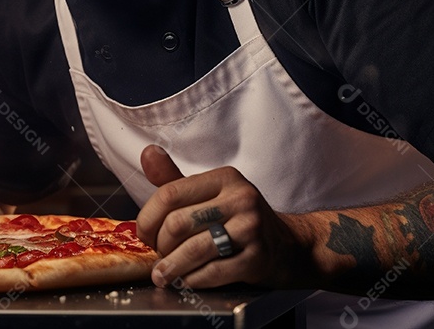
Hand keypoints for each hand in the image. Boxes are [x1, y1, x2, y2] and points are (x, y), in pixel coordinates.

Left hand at [135, 145, 312, 288]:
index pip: (170, 194)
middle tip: (158, 255)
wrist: (289, 247)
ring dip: (172, 266)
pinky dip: (193, 279)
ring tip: (163, 274)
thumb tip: (147, 154)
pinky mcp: (258, 258)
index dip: (148, 218)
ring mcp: (252, 229)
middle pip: (178, 223)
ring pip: (194, 249)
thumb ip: (174, 179)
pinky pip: (213, 272)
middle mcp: (241, 198)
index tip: (144, 234)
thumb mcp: (210, 193)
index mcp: (224, 178)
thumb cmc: (239, 219)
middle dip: (160, 245)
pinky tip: (187, 280)